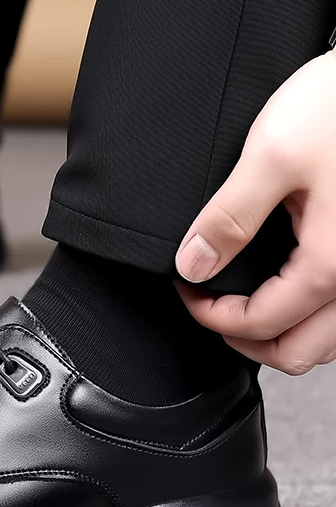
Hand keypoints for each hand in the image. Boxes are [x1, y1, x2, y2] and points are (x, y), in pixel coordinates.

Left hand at [175, 51, 335, 374]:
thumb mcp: (273, 155)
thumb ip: (229, 217)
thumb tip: (193, 265)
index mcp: (330, 263)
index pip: (260, 324)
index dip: (210, 316)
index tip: (185, 288)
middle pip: (298, 351)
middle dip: (246, 339)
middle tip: (210, 308)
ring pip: (327, 338)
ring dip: (281, 332)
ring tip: (242, 303)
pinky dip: (309, 313)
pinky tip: (286, 286)